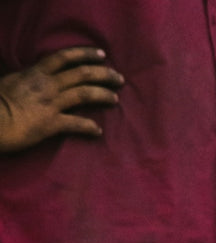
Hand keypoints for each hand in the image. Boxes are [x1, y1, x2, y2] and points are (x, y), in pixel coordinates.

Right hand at [0, 47, 122, 153]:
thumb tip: (34, 78)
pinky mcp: (50, 124)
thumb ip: (29, 79)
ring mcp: (50, 103)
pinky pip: (75, 124)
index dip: (85, 54)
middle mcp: (47, 85)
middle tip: (118, 78)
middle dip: (104, 74)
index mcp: (37, 72)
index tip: (101, 55)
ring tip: (115, 99)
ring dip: (103, 95)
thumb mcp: (13, 82)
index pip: (65, 57)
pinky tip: (98, 131)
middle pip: (82, 74)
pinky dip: (88, 127)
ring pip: (84, 94)